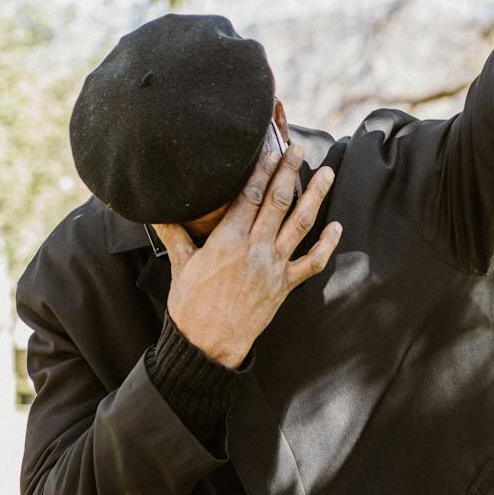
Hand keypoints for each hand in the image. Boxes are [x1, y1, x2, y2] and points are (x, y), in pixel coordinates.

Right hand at [152, 141, 342, 368]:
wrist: (207, 346)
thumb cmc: (190, 306)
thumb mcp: (180, 265)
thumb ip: (174, 234)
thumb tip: (156, 211)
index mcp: (227, 240)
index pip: (250, 195)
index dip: (262, 169)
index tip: (270, 148)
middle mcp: (254, 249)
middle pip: (278, 201)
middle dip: (289, 171)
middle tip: (298, 149)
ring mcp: (273, 267)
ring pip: (300, 224)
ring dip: (315, 196)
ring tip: (327, 174)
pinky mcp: (284, 287)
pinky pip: (311, 263)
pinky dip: (327, 246)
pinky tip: (338, 228)